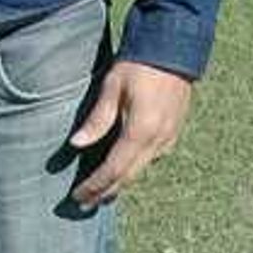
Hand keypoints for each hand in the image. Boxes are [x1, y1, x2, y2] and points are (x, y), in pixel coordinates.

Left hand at [68, 58, 193, 206]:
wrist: (175, 48)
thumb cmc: (140, 64)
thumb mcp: (112, 88)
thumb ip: (97, 119)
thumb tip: (77, 144)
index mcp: (140, 132)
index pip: (114, 170)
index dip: (95, 186)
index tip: (78, 196)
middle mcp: (157, 141)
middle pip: (128, 177)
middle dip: (105, 192)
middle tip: (84, 203)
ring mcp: (169, 139)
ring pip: (141, 170)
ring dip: (120, 183)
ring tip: (100, 192)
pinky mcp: (173, 133)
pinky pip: (151, 159)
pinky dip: (133, 168)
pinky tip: (122, 169)